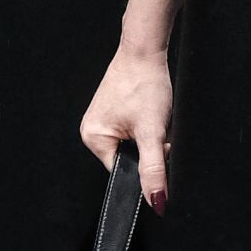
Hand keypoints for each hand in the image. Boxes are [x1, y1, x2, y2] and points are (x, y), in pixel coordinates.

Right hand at [80, 44, 172, 211]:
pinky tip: (151, 108)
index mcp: (93, 139)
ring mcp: (103, 120)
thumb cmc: (144, 84)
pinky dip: (148, 123)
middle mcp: (92, 131)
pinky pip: (135, 129)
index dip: (146, 163)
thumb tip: (156, 201)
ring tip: (153, 113)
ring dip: (151, 134)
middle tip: (157, 124)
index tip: (158, 143)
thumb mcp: (152, 131)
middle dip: (149, 147)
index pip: (123, 171)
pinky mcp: (115, 110)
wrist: (145, 49)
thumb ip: (153, 169)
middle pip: (130, 157)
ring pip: (135, 143)